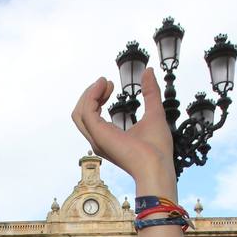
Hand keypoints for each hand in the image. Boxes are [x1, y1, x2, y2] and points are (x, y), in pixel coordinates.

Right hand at [71, 68, 175, 190]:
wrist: (157, 165)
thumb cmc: (157, 148)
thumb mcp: (154, 112)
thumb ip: (151, 92)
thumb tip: (149, 71)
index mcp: (108, 137)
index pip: (91, 116)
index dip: (97, 97)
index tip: (111, 85)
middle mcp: (99, 139)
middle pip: (80, 113)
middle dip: (91, 94)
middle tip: (107, 83)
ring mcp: (97, 138)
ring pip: (79, 112)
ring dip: (90, 93)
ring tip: (105, 83)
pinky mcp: (99, 134)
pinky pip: (86, 110)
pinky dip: (92, 95)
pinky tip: (104, 86)